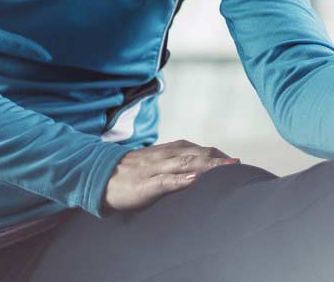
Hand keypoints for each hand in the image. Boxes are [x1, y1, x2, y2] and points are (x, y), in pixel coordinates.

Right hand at [103, 140, 238, 211]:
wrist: (95, 176)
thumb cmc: (126, 174)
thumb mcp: (150, 166)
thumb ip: (170, 168)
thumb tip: (193, 176)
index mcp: (164, 152)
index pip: (195, 149)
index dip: (215, 154)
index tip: (234, 161)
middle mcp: (162, 157)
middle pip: (195, 154)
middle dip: (218, 158)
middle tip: (239, 164)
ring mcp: (153, 169)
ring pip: (184, 163)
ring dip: (208, 165)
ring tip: (227, 168)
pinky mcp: (143, 185)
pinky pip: (164, 180)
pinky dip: (180, 179)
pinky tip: (194, 179)